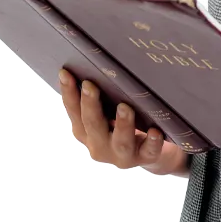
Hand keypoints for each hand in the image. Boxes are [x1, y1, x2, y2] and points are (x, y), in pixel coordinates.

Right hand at [59, 69, 187, 174]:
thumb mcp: (107, 113)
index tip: (66, 73)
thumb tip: (96, 63)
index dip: (68, 93)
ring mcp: (122, 155)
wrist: (151, 152)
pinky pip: (149, 151)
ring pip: (120, 141)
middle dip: (90, 105)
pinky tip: (155, 131)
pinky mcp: (145, 158)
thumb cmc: (124, 125)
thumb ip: (100, 97)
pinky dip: (152, 142)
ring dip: (122, 124)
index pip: (73, 111)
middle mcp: (99, 145)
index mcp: (85, 132)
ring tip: (125, 107)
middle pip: (92, 125)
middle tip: (90, 85)